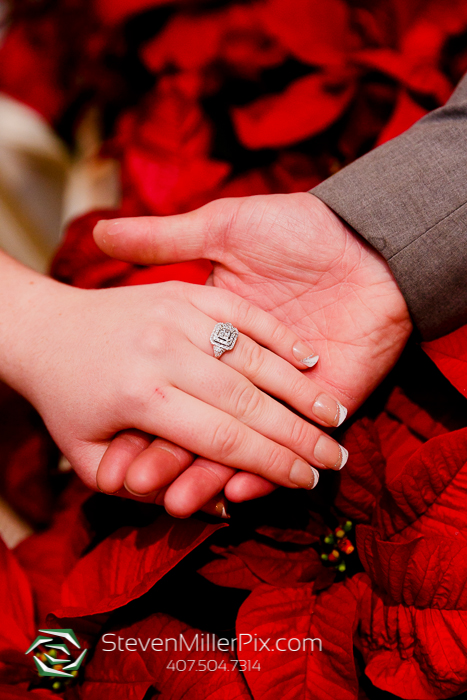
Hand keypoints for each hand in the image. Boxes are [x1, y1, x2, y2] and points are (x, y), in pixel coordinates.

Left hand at [2, 261, 348, 499]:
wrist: (44, 327)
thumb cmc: (66, 400)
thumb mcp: (84, 457)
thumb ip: (142, 487)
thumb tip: (209, 507)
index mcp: (140, 397)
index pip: (223, 439)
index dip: (271, 465)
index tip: (306, 482)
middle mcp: (162, 351)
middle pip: (247, 401)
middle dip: (298, 435)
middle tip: (336, 458)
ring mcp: (175, 314)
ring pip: (253, 356)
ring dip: (299, 389)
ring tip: (335, 415)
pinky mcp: (183, 291)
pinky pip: (242, 314)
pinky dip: (278, 336)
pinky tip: (308, 358)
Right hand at [94, 192, 411, 505]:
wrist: (367, 243)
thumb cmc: (293, 228)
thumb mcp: (221, 227)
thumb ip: (163, 237)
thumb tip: (97, 232)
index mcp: (211, 339)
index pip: (168, 386)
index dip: (139, 414)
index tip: (108, 441)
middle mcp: (238, 372)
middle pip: (195, 423)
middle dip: (164, 456)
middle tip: (131, 484)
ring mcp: (279, 395)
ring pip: (233, 445)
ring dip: (205, 476)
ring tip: (175, 504)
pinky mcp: (318, 406)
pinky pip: (285, 448)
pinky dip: (261, 472)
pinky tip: (235, 494)